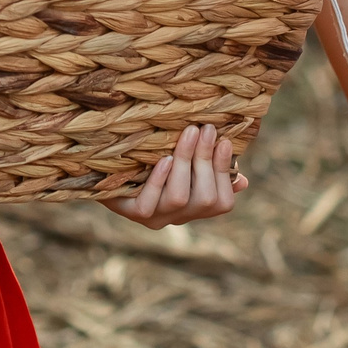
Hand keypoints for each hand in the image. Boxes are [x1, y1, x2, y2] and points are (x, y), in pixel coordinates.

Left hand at [102, 124, 245, 227]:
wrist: (104, 171)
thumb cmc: (151, 161)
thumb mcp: (182, 163)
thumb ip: (210, 169)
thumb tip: (242, 181)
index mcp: (195, 208)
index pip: (222, 201)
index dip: (225, 172)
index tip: (225, 140)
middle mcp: (178, 217)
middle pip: (204, 199)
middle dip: (206, 160)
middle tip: (204, 128)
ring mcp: (155, 218)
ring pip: (179, 198)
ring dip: (185, 162)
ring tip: (188, 134)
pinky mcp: (132, 213)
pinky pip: (148, 204)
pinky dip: (159, 181)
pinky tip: (164, 159)